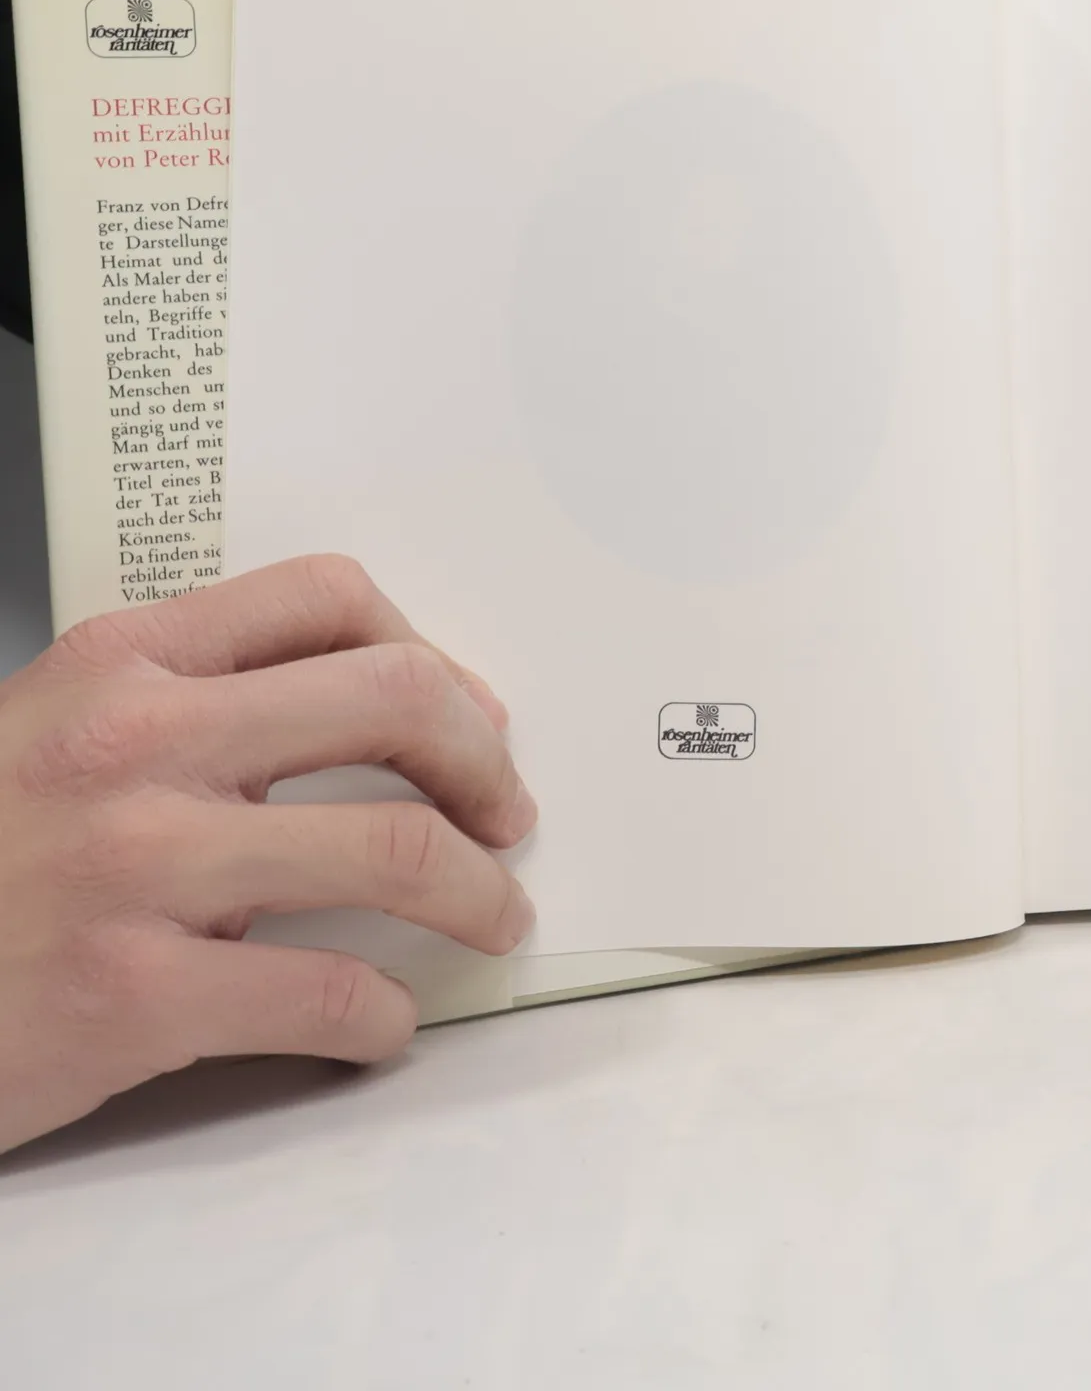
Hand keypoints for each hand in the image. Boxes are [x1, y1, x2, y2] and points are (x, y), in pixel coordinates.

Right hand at [0, 555, 535, 1155]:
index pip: (327, 597)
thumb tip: (355, 727)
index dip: (430, 652)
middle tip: (508, 812)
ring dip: (478, 893)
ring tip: (494, 917)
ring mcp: (138, 867)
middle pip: (397, 701)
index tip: (466, 713)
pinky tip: (385, 1025)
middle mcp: (139, 743)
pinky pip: (327, 993)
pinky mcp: (134, 994)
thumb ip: (189, 710)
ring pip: (395, 849)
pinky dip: (385, 1016)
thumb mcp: (50, 732)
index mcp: (122, 663)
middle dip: (486, 761)